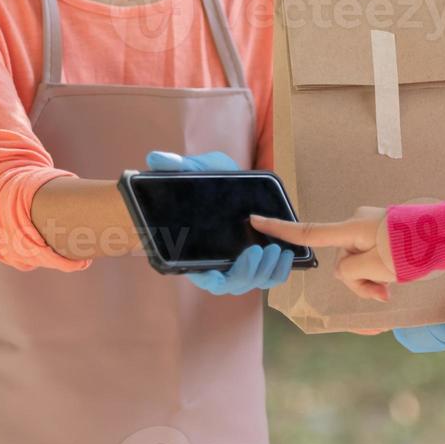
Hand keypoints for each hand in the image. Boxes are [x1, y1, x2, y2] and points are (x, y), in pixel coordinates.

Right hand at [146, 150, 295, 294]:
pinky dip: (279, 272)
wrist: (234, 179)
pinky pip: (270, 277)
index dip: (209, 279)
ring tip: (276, 250)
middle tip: (258, 251)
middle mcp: (219, 261)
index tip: (216, 273)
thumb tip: (156, 159)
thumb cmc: (210, 177)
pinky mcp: (261, 259)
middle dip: (245, 273)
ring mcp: (241, 263)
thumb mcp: (197, 168)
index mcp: (197, 249)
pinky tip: (288, 255)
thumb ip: (177, 165)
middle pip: (231, 284)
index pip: (201, 276)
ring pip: (253, 282)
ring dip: (266, 272)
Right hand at [250, 206, 394, 301]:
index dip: (281, 229)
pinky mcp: (385, 232)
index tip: (255, 219)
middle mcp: (358, 224)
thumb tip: (346, 269)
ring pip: (359, 263)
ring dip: (373, 278)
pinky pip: (373, 257)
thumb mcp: (379, 267)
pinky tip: (400, 277)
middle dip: (358, 280)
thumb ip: (352, 272)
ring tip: (396, 284)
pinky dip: (382, 271)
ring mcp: (373, 227)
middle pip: (342, 261)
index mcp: (353, 228)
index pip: (309, 232)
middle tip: (385, 291)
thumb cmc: (416, 249)